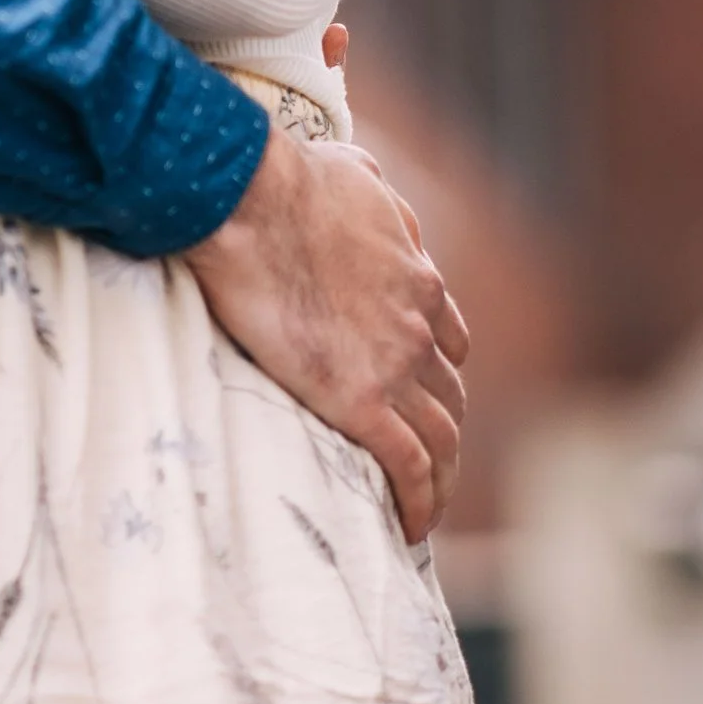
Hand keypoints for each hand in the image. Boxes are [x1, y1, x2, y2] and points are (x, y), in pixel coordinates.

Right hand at [183, 128, 467, 539]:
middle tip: (427, 464)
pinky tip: (409, 529)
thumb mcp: (353, 174)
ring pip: (441, 440)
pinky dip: (417, 502)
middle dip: (444, 432)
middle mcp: (419, 328)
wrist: (252, 202)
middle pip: (450, 398)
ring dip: (441, 480)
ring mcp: (395, 366)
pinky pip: (406, 467)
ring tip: (425, 511)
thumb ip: (372, 193)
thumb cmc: (288, 180)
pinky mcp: (360, 401)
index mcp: (418, 279)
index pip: (448, 341)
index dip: (439, 373)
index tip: (425, 395)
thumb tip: (365, 182)